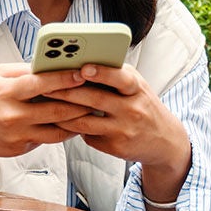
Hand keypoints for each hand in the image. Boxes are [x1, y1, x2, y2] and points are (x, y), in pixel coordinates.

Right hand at [0, 63, 96, 157]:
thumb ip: (24, 71)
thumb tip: (52, 68)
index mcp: (6, 92)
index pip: (41, 83)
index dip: (64, 78)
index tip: (83, 73)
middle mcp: (12, 115)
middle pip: (57, 110)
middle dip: (81, 102)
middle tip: (99, 95)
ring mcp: (17, 135)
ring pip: (58, 130)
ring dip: (77, 121)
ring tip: (91, 110)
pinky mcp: (19, 149)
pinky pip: (47, 140)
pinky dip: (61, 131)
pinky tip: (71, 123)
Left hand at [42, 63, 190, 196]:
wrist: (165, 141)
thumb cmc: (142, 105)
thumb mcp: (136, 87)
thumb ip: (114, 75)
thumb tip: (79, 63)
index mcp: (137, 89)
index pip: (120, 78)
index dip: (102, 73)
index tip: (82, 69)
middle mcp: (133, 109)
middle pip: (95, 100)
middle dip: (67, 92)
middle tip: (46, 86)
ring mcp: (124, 130)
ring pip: (85, 122)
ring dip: (63, 113)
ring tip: (46, 104)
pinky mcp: (116, 148)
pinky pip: (88, 136)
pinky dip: (74, 128)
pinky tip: (62, 122)